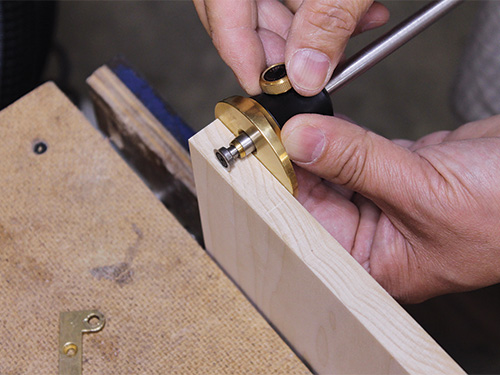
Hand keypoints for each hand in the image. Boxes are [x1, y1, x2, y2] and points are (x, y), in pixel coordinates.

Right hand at [194, 0, 388, 95]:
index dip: (239, 56)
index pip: (221, 12)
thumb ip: (327, 21)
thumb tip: (308, 74)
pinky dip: (316, 11)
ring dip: (307, 32)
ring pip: (264, 5)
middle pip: (239, 15)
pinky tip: (353, 18)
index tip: (263, 92)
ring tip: (345, 40)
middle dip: (280, 51)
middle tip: (307, 75)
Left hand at [281, 114, 499, 302]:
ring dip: (311, 147)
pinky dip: (335, 136)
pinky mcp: (392, 170)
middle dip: (290, 166)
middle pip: (313, 198)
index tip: (261, 157)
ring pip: (330, 170)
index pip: (309, 230)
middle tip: (267, 132)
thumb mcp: (426, 190)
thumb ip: (359, 161)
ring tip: (286, 123)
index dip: (282, 193)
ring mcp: (382, 200)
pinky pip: (352, 152)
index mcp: (376, 264)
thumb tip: (303, 140)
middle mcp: (373, 236)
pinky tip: (316, 123)